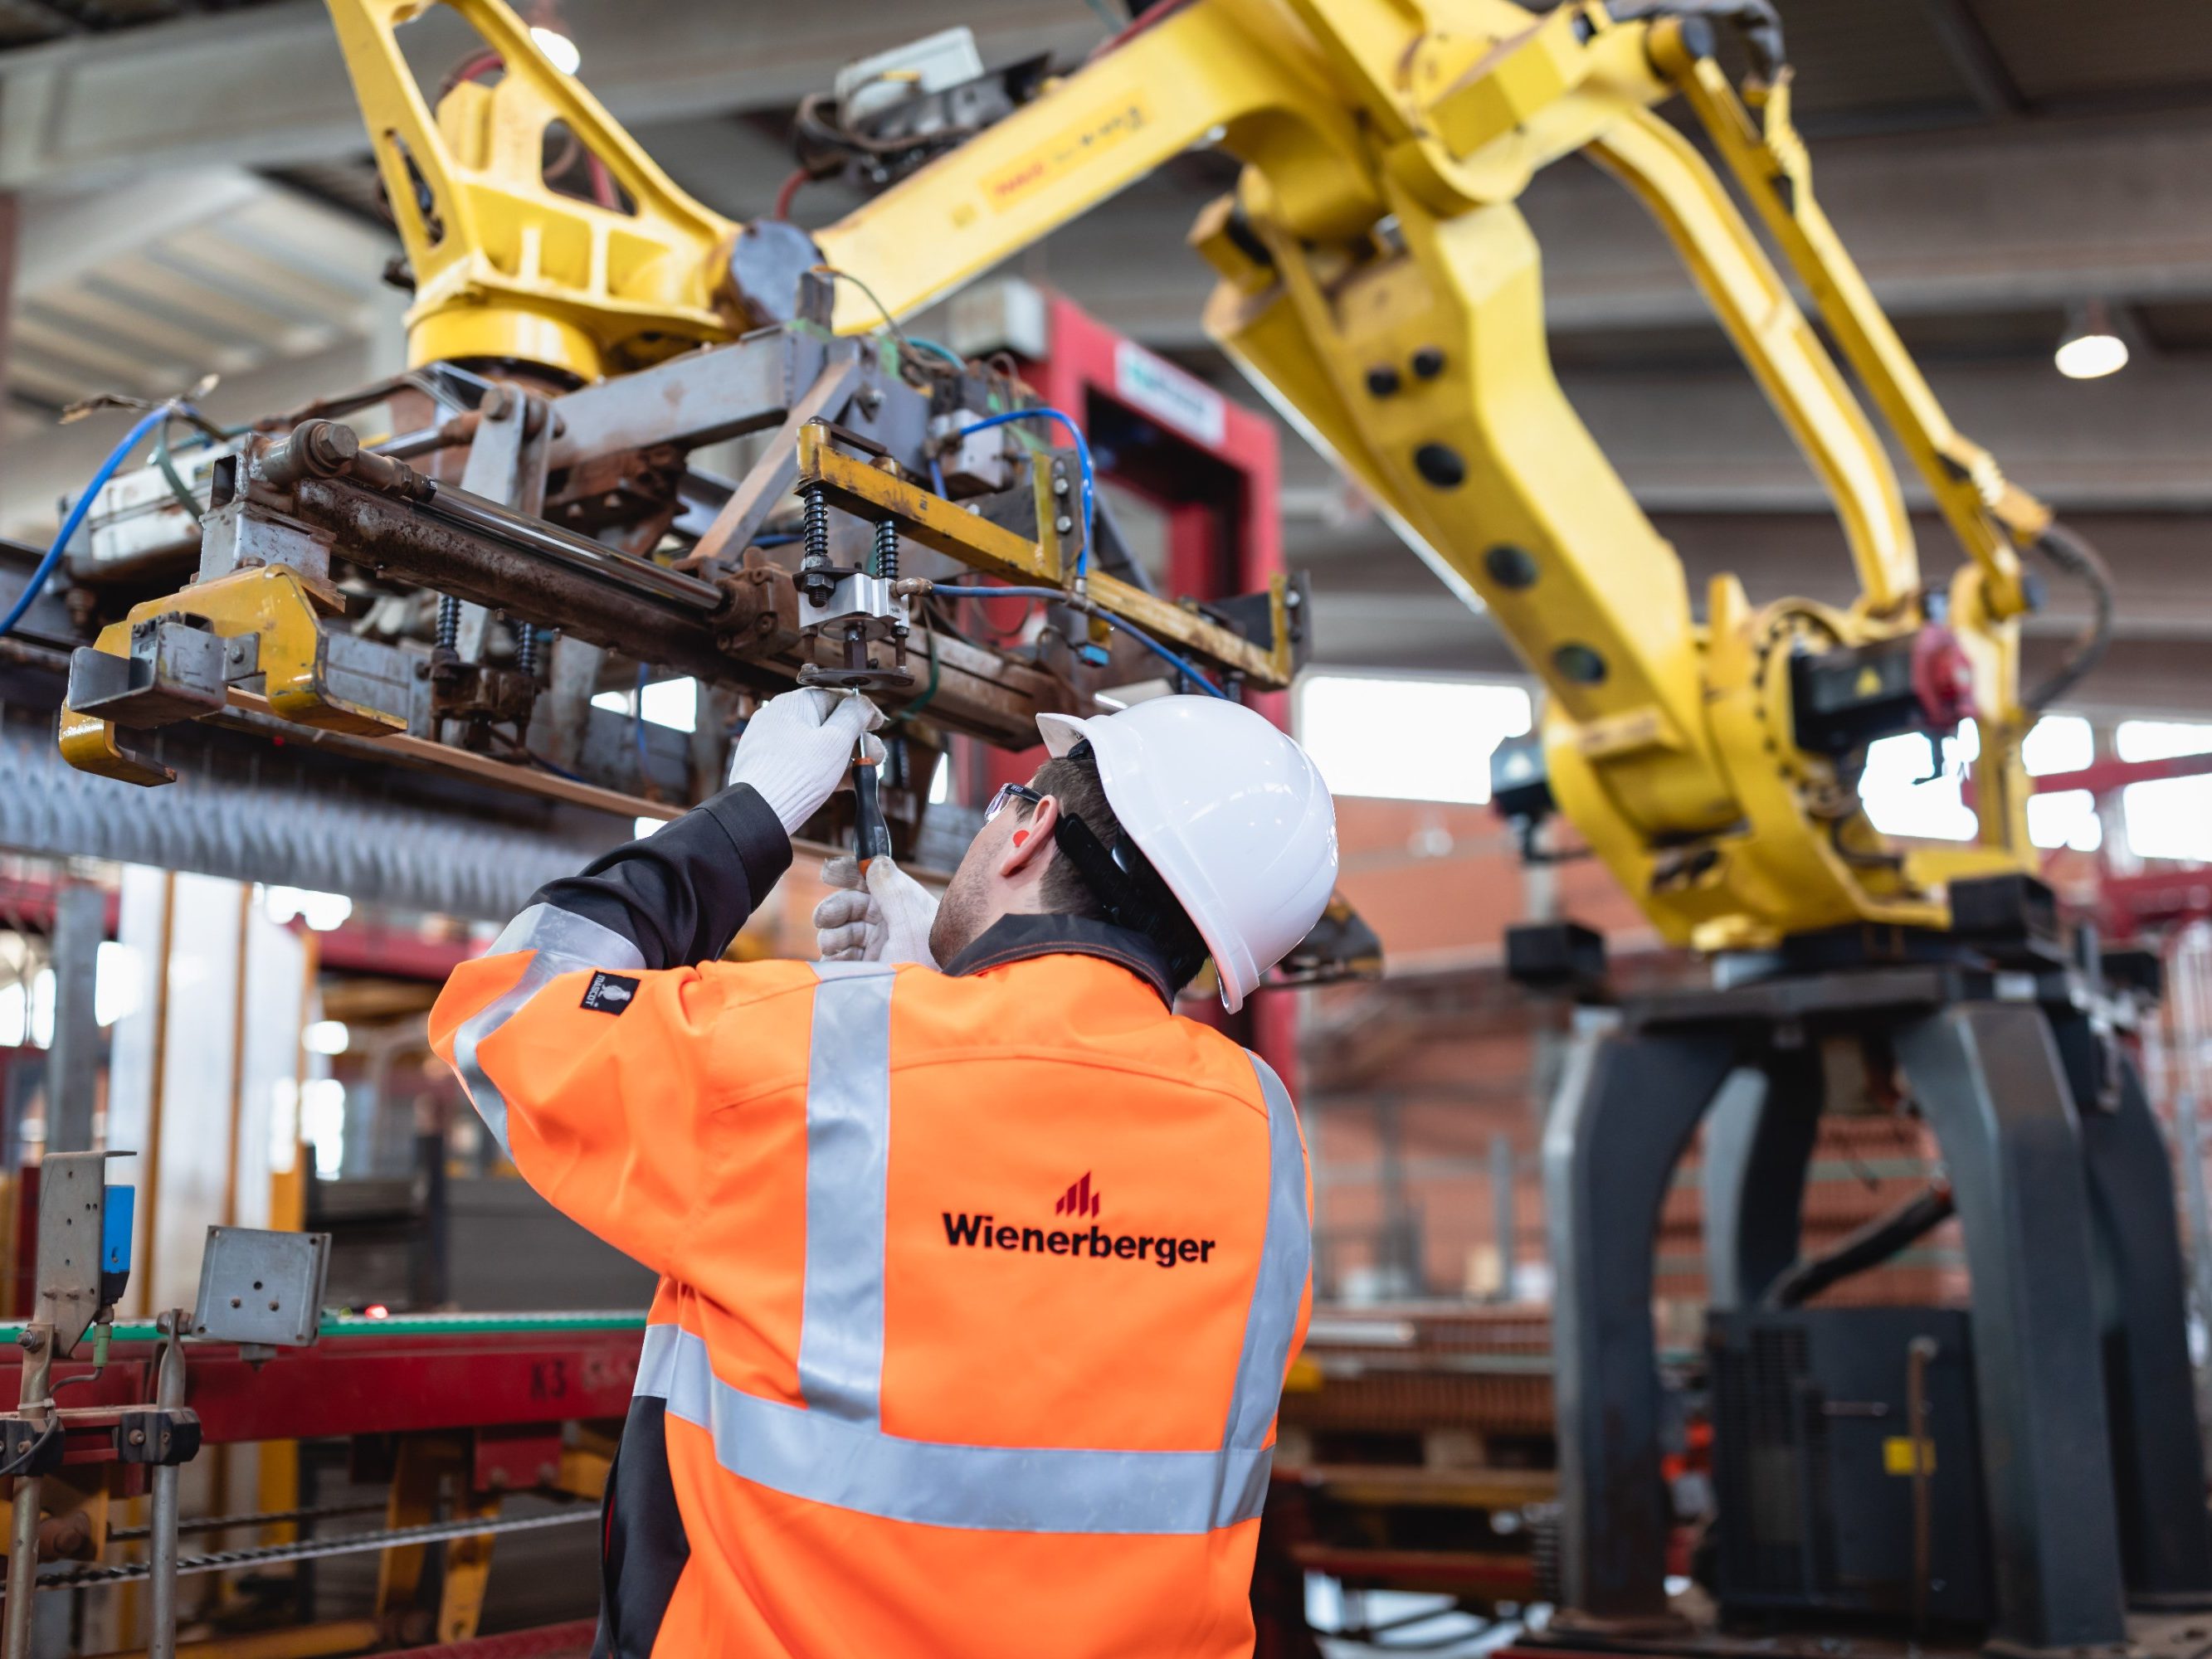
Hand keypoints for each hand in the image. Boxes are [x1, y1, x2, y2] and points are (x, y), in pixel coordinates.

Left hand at [726, 688, 883, 836]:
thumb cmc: (796, 773)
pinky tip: (847, 783)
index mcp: (793, 703)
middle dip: (858, 740)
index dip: (861, 710)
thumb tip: (864, 704)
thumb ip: (855, 716)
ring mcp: (774, 743)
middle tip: (876, 755)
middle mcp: (780, 719)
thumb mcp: (837, 740)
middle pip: (829, 723)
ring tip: (863, 773)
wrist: (760, 812)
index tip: (879, 724)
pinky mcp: (772, 766)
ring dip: (846, 758)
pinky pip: (806, 762)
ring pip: (819, 745)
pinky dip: (827, 770)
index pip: (834, 697)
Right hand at [814, 855, 940, 967]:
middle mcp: (891, 922)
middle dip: (835, 910)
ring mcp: (879, 946)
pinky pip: (843, 957)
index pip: (872, 880)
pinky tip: (835, 961)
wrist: (930, 1005)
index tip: (827, 873)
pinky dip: (834, 958)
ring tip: (831, 945)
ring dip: (832, 935)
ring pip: (844, 931)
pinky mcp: (869, 969)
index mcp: (904, 904)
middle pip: (852, 906)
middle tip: (823, 919)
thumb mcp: (910, 922)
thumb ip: (892, 889)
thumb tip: (874, 861)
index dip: (850, 873)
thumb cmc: (929, 962)